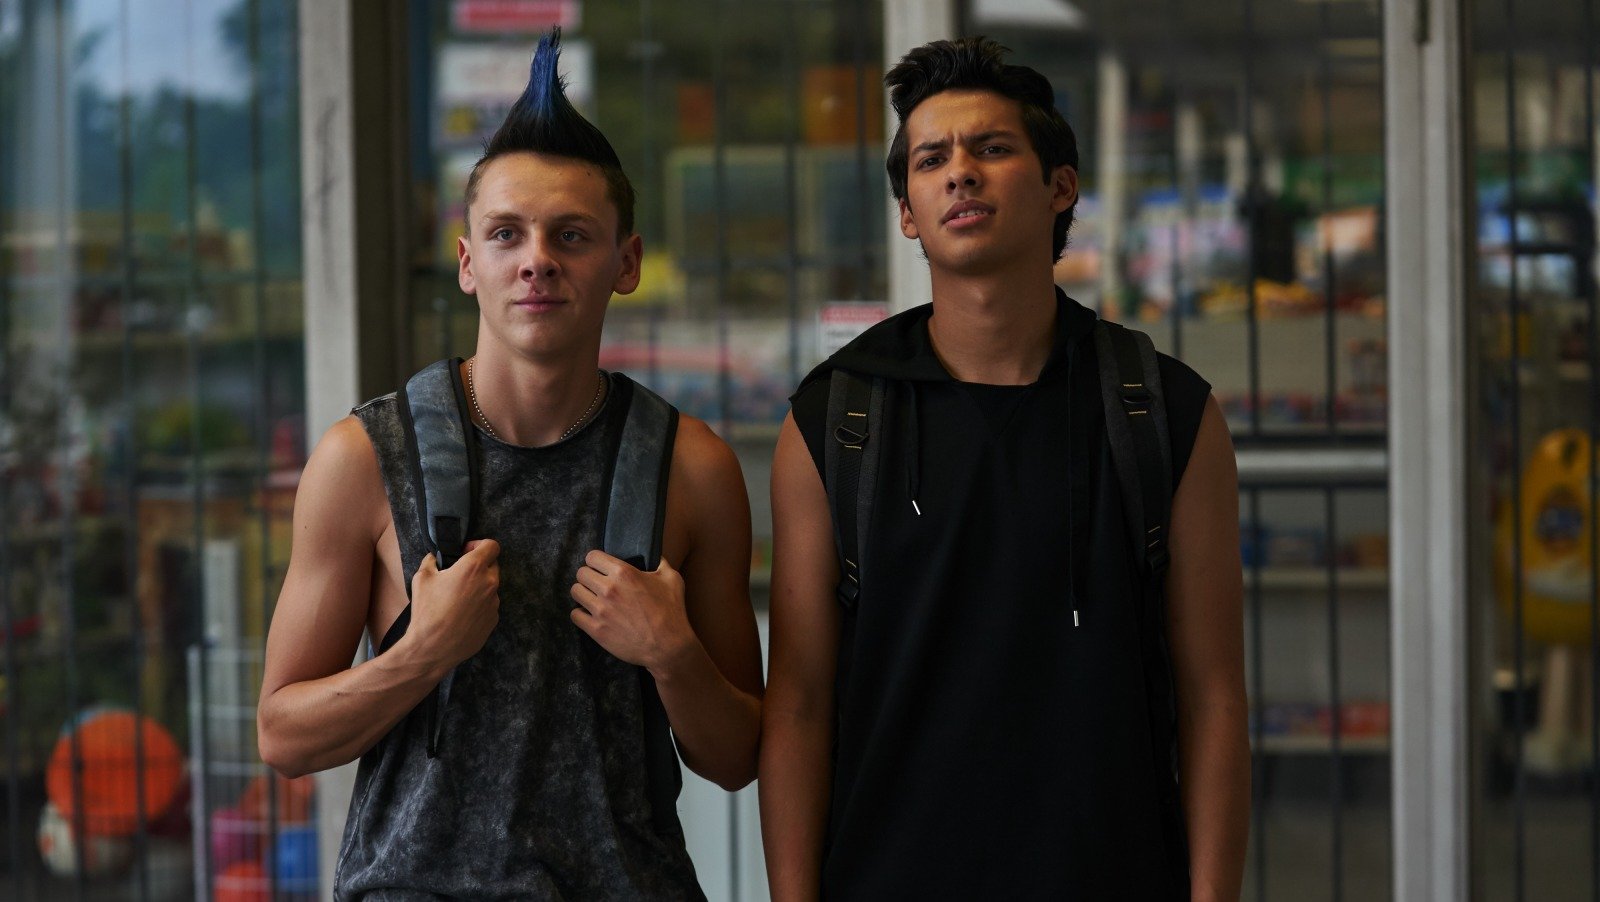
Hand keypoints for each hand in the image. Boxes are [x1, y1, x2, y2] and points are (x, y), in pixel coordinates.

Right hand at [406, 539, 500, 670]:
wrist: (433, 647)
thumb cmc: (427, 611)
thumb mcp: (422, 578)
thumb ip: (432, 562)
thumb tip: (435, 558)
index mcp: (474, 568)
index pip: (491, 546)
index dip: (479, 545)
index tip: (466, 551)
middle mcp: (489, 583)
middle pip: (492, 565)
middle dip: (478, 566)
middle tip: (459, 575)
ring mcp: (493, 603)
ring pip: (490, 587)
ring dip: (479, 587)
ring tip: (458, 598)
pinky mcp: (493, 620)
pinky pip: (489, 606)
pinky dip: (479, 605)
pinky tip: (462, 614)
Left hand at [570, 550, 695, 674]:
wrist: (668, 646)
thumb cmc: (672, 611)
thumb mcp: (672, 579)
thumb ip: (660, 562)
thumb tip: (654, 554)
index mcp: (624, 573)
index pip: (592, 557)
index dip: (596, 561)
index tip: (600, 567)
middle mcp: (609, 589)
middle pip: (581, 573)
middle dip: (588, 576)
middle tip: (596, 583)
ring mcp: (600, 610)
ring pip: (575, 592)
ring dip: (583, 593)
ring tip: (591, 598)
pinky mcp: (596, 629)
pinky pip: (575, 615)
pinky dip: (581, 614)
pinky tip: (590, 614)